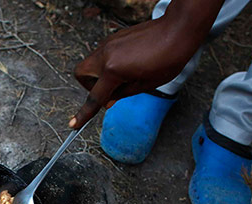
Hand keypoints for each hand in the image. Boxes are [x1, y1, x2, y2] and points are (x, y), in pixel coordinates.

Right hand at [70, 0, 222, 127]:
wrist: (178, 30)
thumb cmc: (167, 58)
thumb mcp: (145, 85)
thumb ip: (122, 94)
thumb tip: (108, 100)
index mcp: (113, 70)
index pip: (94, 97)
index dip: (84, 114)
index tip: (73, 124)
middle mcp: (106, 55)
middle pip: (81, 74)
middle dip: (88, 86)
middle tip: (106, 91)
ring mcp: (108, 44)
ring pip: (91, 62)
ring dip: (100, 74)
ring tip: (123, 77)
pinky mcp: (114, 38)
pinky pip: (102, 54)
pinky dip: (108, 64)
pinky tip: (128, 65)